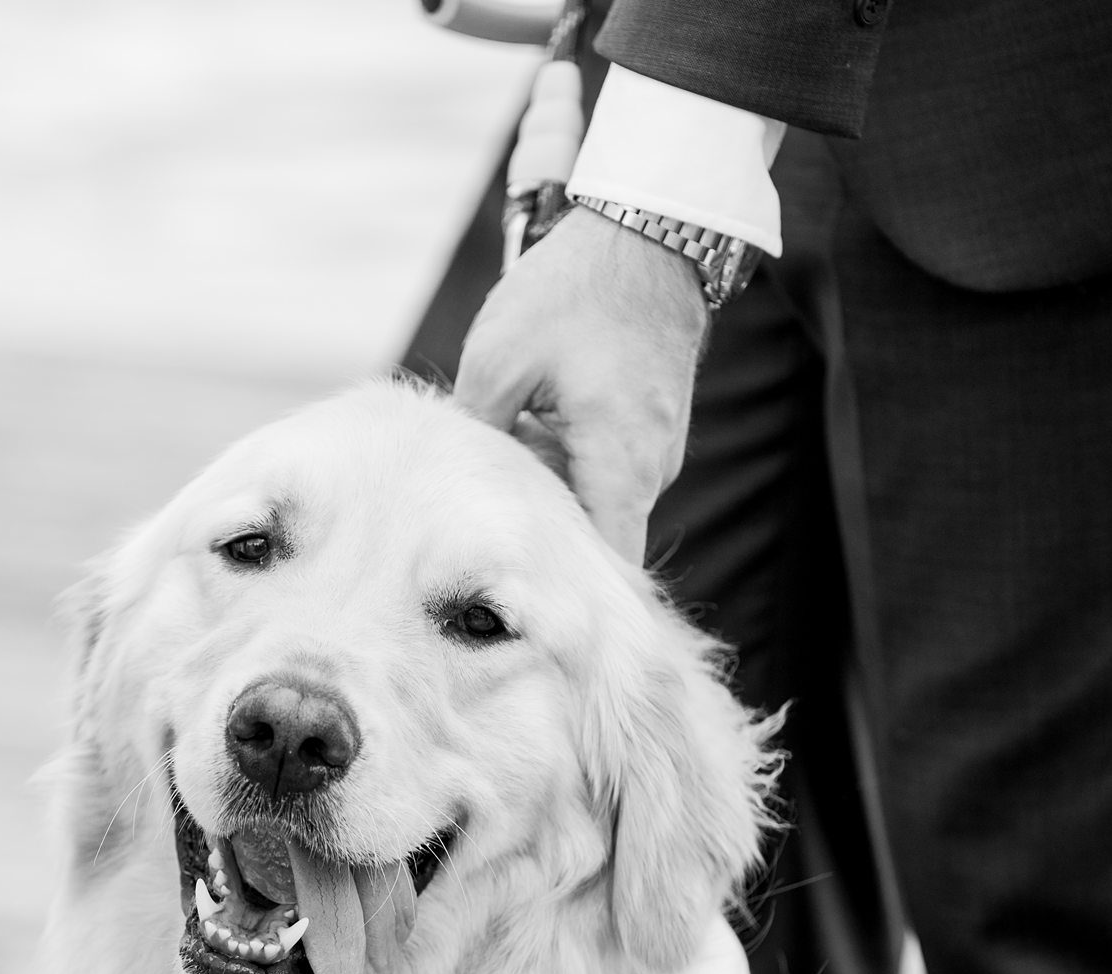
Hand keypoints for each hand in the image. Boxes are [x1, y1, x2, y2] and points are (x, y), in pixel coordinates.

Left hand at [453, 207, 709, 563]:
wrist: (647, 230)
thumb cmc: (575, 291)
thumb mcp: (497, 364)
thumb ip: (478, 436)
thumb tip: (454, 482)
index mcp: (620, 467)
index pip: (607, 567)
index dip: (568, 591)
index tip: (523, 606)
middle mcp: (651, 469)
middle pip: (595, 536)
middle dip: (540, 530)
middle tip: (481, 516)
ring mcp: (657, 446)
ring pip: (597, 496)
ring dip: (550, 487)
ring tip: (507, 448)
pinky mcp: (651, 423)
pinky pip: (607, 464)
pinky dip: (569, 456)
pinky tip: (533, 420)